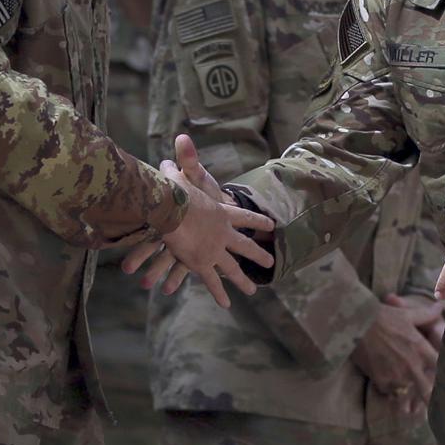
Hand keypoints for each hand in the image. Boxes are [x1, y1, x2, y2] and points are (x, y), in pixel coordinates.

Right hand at [123, 134, 273, 307]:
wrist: (173, 210)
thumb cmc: (176, 190)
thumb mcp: (182, 173)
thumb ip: (183, 161)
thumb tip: (180, 139)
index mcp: (223, 212)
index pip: (245, 216)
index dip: (258, 220)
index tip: (271, 225)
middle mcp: (225, 233)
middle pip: (246, 245)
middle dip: (258, 254)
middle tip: (270, 262)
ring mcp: (216, 251)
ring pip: (233, 268)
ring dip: (243, 280)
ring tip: (253, 290)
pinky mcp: (202, 264)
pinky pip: (212, 281)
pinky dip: (219, 293)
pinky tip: (227, 304)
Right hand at [351, 296, 442, 415]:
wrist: (356, 323)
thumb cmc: (383, 316)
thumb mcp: (407, 314)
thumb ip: (426, 315)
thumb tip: (440, 306)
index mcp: (421, 349)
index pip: (441, 369)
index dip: (443, 376)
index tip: (442, 381)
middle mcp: (412, 365)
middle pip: (428, 391)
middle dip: (429, 395)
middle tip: (426, 399)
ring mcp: (397, 375)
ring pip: (408, 392)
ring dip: (406, 391)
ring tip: (403, 394)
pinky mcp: (381, 381)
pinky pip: (389, 392)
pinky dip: (388, 389)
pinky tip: (384, 382)